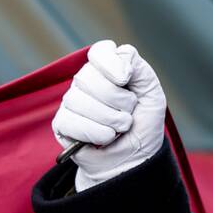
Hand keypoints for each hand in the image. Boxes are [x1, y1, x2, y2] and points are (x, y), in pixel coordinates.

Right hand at [53, 40, 166, 190]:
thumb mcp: (151, 93)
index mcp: (107, 68)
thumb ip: (139, 68)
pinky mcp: (62, 124)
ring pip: (80, 100)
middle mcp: (85, 81)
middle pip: (89, 76)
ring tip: (120, 128)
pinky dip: (96, 132)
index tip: (125, 80)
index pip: (100, 52)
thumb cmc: (142, 125)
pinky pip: (71, 121)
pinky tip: (105, 138)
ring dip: (110, 119)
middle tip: (128, 113)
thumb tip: (119, 59)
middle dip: (117, 99)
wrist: (134, 160)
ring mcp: (71, 102)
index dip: (112, 64)